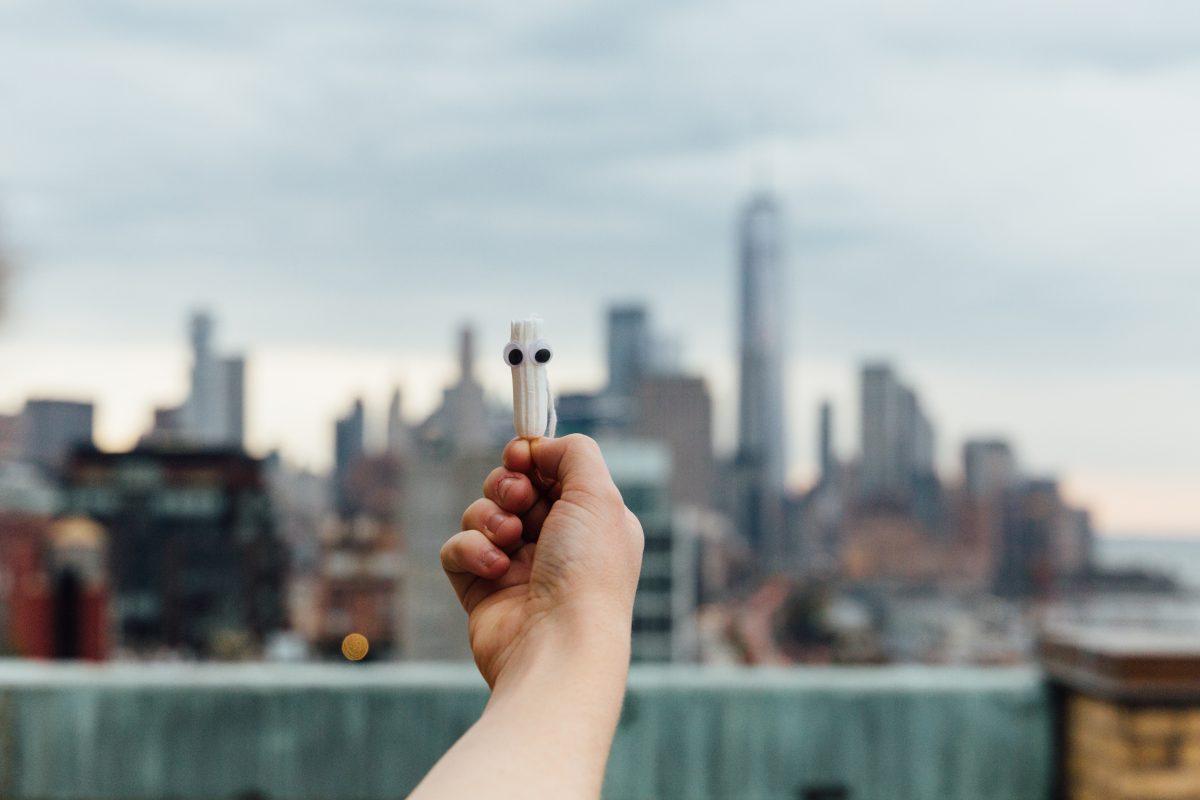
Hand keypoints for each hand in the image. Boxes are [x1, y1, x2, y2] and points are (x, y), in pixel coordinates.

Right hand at [441, 434, 643, 688]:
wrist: (557, 646)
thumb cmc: (587, 572)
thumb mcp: (600, 495)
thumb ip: (574, 452)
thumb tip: (539, 445)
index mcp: (591, 522)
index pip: (552, 472)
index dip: (532, 458)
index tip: (521, 455)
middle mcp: (556, 544)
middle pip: (513, 488)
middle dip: (508, 485)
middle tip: (519, 500)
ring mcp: (517, 568)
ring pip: (481, 514)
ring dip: (489, 517)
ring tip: (509, 538)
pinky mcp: (481, 590)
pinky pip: (457, 549)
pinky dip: (470, 550)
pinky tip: (494, 568)